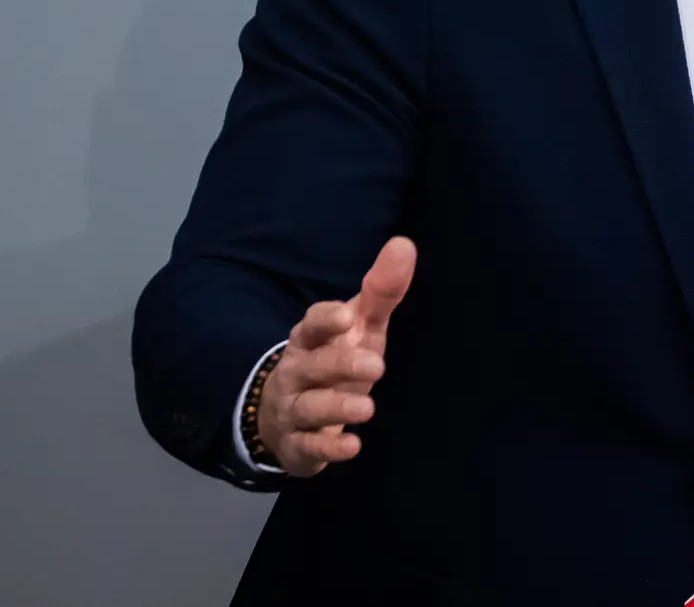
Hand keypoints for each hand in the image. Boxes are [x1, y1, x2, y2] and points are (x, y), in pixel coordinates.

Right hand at [257, 235, 415, 477]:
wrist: (288, 416)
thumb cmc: (334, 359)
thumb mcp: (360, 326)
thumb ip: (381, 290)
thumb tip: (404, 244)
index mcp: (310, 339)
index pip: (310, 325)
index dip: (324, 321)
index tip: (345, 316)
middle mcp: (297, 372)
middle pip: (312, 366)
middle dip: (340, 364)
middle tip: (376, 365)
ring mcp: (294, 410)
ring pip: (309, 408)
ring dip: (336, 408)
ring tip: (367, 409)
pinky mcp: (299, 445)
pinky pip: (309, 447)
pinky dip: (328, 449)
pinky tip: (352, 447)